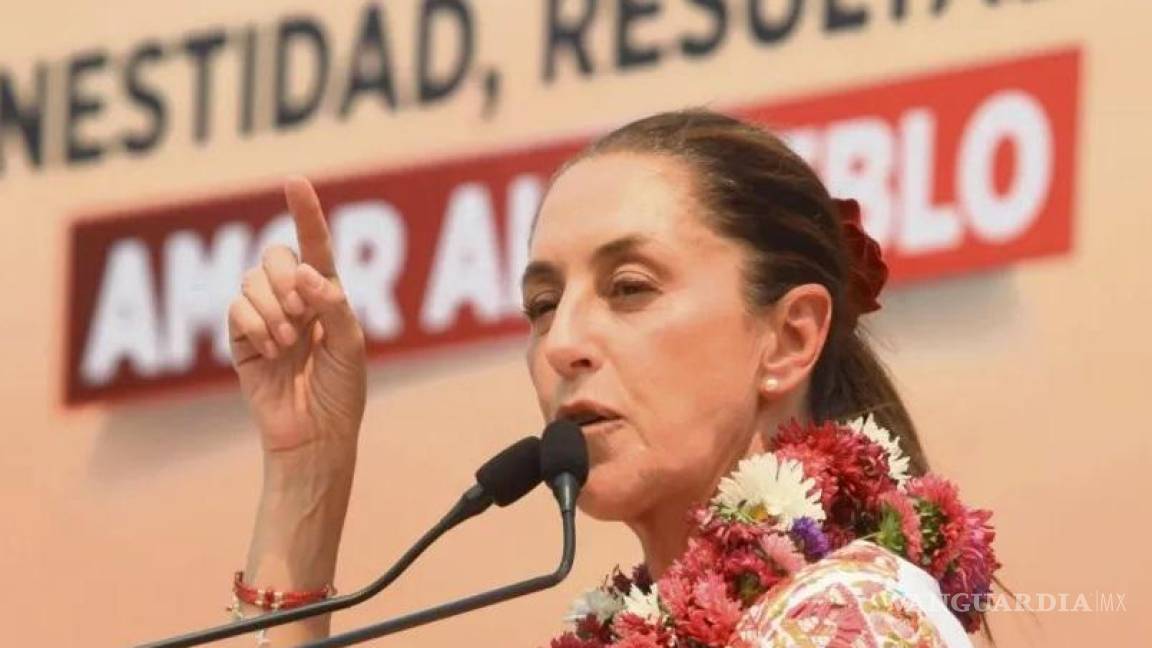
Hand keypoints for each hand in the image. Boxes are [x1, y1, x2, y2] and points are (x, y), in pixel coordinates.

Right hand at [228, 177, 366, 454]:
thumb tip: (307, 273)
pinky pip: (235, 307)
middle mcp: (294, 299)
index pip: (315, 245)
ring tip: (289, 342)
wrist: (316, 435)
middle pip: (276, 255)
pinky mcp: (241, 339)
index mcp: (327, 295)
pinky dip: (255, 323)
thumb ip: (333, 306)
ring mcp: (265, 317)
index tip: (295, 181)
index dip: (305, 212)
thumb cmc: (342, 392)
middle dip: (286, 276)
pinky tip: (271, 349)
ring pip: (252, 279)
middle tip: (302, 312)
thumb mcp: (351, 347)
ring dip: (273, 306)